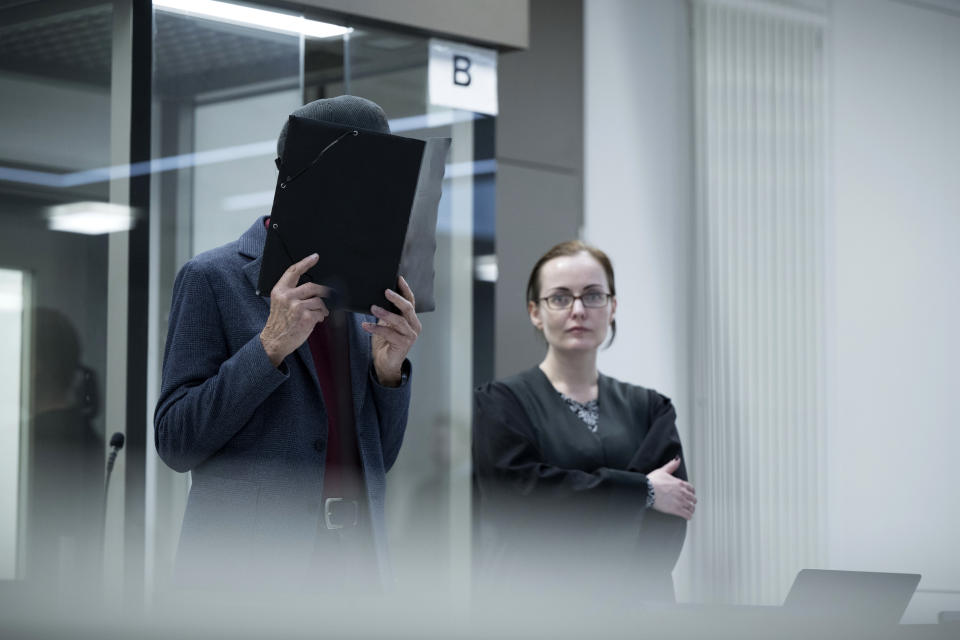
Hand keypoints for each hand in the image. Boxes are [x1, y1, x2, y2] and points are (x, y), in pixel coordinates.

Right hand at [260, 253, 332, 367]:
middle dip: (324, 292)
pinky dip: (321, 317)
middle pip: (313, 286)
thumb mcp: (280, 304)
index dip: (305, 262)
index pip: (293, 271)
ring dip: (322, 308)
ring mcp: (297, 307)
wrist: (274, 341)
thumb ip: (292, 293)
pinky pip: (321, 313)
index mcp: (280, 291)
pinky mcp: (305, 317)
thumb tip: (313, 289)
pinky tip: (315, 320)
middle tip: (328, 295)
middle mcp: (288, 297)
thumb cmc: (279, 323)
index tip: (315, 257)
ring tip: (319, 314)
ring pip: (319, 301)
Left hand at [362, 276, 421, 385]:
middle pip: (408, 308)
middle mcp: (414, 326)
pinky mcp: (403, 344)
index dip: (405, 289)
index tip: (398, 278)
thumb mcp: (386, 323)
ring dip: (384, 313)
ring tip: (373, 308)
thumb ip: (386, 312)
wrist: (385, 362)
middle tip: (386, 291)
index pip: (410, 301)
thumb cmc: (386, 342)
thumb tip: (376, 297)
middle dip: (396, 298)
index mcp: (411, 319)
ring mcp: (410, 336)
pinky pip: (389, 333)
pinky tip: (366, 326)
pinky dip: (376, 328)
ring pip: (399, 320)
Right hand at [647, 456, 696, 520]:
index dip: (691, 492)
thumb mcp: (662, 471)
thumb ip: (671, 465)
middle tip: (690, 503)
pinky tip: (687, 516)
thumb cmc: (653, 481)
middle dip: (691, 501)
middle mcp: (682, 492)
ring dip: (691, 509)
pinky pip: (687, 515)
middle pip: (693, 498)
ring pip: (691, 507)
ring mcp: (680, 501)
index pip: (691, 489)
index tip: (690, 494)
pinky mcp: (677, 509)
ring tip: (689, 511)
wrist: (647, 490)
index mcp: (680, 483)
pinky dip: (688, 516)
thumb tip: (677, 459)